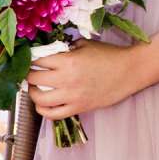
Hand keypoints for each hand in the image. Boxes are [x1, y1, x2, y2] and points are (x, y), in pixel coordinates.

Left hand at [27, 40, 152, 121]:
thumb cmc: (109, 55)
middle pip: (34, 79)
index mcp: (67, 61)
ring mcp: (72, 96)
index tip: (28, 60)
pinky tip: (42, 104)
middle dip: (28, 75)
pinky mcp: (79, 108)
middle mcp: (66, 79)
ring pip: (39, 99)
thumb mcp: (85, 45)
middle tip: (29, 73)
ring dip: (32, 93)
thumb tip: (48, 54)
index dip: (30, 60)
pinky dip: (43, 110)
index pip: (37, 61)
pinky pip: (53, 114)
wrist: (130, 71)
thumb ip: (65, 49)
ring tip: (34, 88)